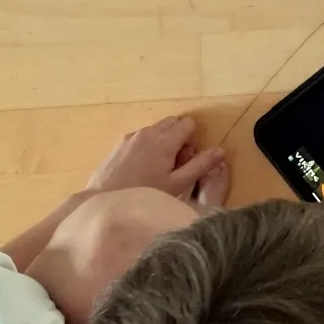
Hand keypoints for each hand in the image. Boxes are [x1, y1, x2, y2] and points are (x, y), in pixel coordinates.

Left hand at [85, 115, 227, 204]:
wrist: (103, 200)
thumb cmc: (144, 194)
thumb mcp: (177, 185)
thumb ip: (200, 166)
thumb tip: (220, 150)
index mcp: (165, 140)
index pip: (188, 124)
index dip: (192, 141)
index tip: (186, 161)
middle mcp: (148, 132)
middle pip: (173, 122)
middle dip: (179, 138)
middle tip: (175, 165)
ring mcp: (132, 136)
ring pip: (156, 130)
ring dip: (163, 142)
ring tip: (158, 170)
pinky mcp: (120, 144)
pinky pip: (142, 137)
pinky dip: (148, 146)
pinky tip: (142, 170)